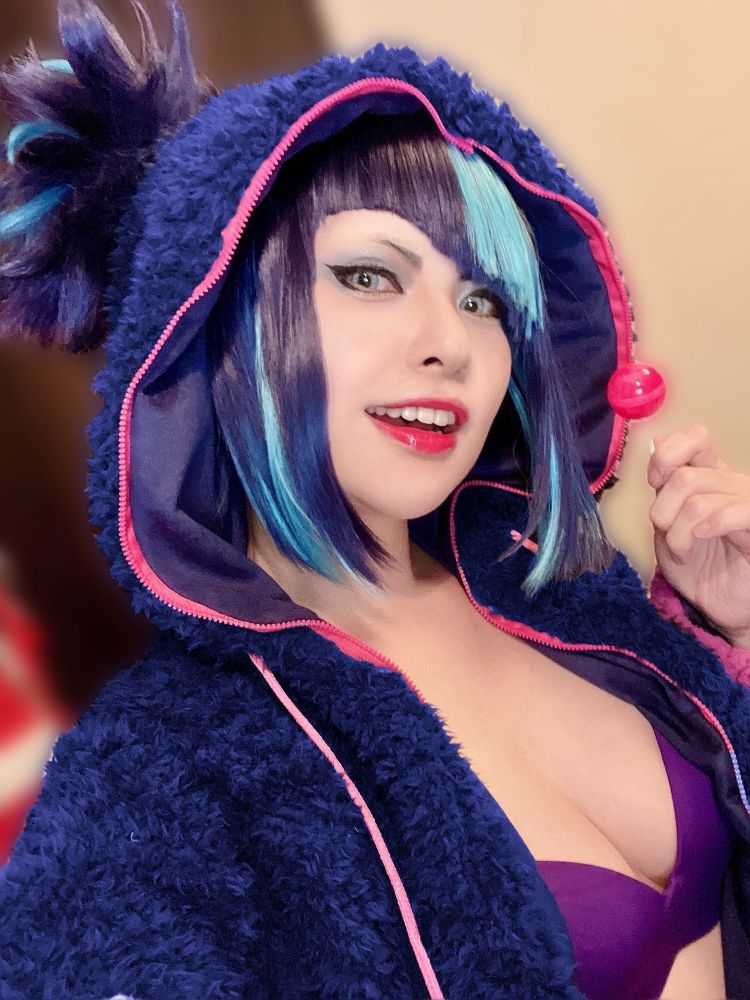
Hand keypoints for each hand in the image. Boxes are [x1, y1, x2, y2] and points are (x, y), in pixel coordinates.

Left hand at [648, 423, 749, 647]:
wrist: (719, 607)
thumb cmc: (697, 568)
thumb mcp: (668, 525)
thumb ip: (663, 487)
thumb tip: (656, 442)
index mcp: (709, 477)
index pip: (694, 438)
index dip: (667, 455)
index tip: (655, 482)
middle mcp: (730, 485)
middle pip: (684, 476)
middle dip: (663, 509)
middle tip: (666, 533)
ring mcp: (746, 504)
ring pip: (699, 497)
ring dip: (678, 530)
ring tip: (681, 550)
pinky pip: (733, 512)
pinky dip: (707, 526)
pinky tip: (700, 539)